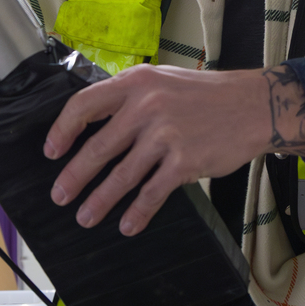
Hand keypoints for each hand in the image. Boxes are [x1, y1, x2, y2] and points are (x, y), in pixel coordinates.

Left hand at [43, 64, 304, 234]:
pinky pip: (152, 193)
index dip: (62, 131)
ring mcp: (165, 135)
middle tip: (59, 195)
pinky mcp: (184, 162)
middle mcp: (146, 106)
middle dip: (74, 177)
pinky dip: (137, 213)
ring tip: (86, 217)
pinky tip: (127, 225)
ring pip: (121, 176)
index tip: (51, 152)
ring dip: (99, 201)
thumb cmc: (204, 95)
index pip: (84, 105)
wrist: (252, 106)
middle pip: (98, 148)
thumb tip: (93, 126)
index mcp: (135, 83)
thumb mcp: (162, 80)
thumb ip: (129, 97)